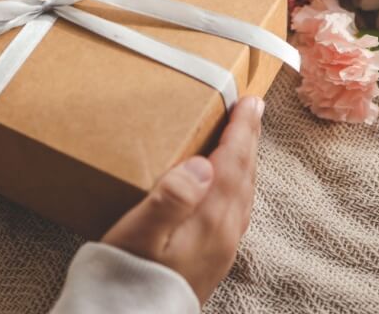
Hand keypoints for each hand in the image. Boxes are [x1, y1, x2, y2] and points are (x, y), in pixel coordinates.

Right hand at [102, 96, 264, 303]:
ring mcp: (222, 250)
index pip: (233, 162)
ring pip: (243, 194)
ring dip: (245, 162)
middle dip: (249, 140)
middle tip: (253, 109)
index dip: (242, 130)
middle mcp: (225, 234)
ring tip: (243, 141)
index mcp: (210, 219)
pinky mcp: (213, 261)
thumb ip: (171, 198)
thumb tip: (203, 164)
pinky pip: (235, 211)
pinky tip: (226, 189)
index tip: (250, 100)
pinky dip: (237, 186)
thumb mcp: (137, 234)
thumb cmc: (125, 277)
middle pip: (245, 175)